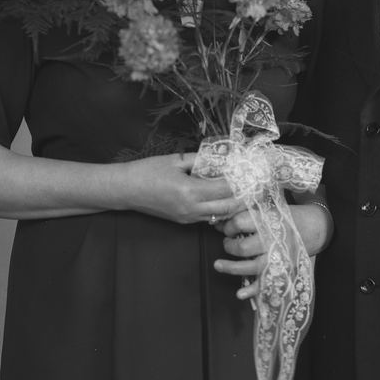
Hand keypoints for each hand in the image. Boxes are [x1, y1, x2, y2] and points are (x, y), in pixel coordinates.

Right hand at [109, 152, 244, 224]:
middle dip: (242, 197)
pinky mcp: (184, 221)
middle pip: (228, 207)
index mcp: (190, 191)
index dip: (240, 181)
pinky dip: (220, 210)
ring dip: (233, 205)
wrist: (126, 189)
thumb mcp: (176, 160)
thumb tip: (221, 158)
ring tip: (243, 192)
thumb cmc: (148, 171)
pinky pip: (209, 218)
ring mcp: (188, 218)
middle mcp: (191, 208)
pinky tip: (224, 199)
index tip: (249, 172)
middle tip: (253, 185)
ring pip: (220, 216)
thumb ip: (201, 160)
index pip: (225, 189)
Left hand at [213, 202, 332, 298]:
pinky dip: (252, 290)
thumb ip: (245, 216)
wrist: (313, 227)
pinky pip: (264, 283)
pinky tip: (240, 293)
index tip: (228, 228)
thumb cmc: (286, 218)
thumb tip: (218, 223)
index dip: (229, 226)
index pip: (239, 223)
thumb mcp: (268, 210)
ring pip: (249, 266)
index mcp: (268, 221)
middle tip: (228, 243)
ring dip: (231, 268)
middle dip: (229, 246)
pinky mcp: (281, 270)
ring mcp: (277, 257)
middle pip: (243, 247)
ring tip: (218, 265)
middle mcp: (272, 240)